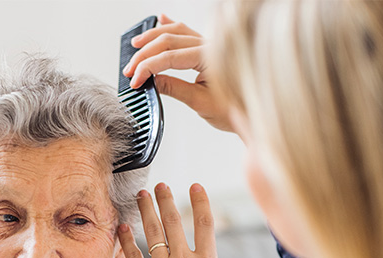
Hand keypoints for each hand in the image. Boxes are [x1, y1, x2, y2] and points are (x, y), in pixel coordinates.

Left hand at [117, 183, 243, 257]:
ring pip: (153, 232)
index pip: (205, 223)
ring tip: (141, 194)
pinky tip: (122, 226)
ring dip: (146, 210)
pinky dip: (126, 239)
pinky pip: (133, 255)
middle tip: (161, 185)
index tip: (195, 186)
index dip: (200, 201)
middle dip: (167, 198)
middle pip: (174, 220)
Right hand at [122, 14, 232, 132]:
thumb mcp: (201, 103)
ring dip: (153, 36)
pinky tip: (161, 20)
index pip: (169, 57)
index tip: (135, 80)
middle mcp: (209, 46)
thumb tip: (151, 81)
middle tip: (129, 70)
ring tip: (136, 45)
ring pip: (176, 31)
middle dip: (144, 54)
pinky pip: (187, 31)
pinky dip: (171, 25)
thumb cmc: (235, 109)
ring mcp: (208, 45)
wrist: (253, 112)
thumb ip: (175, 89)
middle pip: (168, 41)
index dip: (147, 68)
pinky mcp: (207, 49)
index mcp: (209, 58)